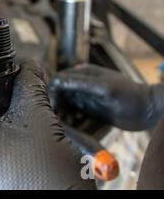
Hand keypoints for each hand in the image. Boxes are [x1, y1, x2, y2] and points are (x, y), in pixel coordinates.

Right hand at [49, 64, 163, 130]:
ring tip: (62, 122)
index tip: (53, 105)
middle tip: (56, 117)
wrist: (147, 112)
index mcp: (83, 73)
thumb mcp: (105, 88)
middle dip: (55, 103)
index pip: (59, 79)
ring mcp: (84, 96)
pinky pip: (71, 112)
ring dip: (60, 112)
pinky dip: (68, 118)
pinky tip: (70, 125)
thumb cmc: (129, 96)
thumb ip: (81, 83)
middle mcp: (81, 84)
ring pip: (63, 102)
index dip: (52, 91)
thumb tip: (58, 81)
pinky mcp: (87, 109)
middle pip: (58, 91)